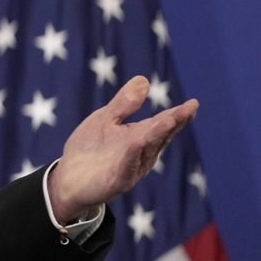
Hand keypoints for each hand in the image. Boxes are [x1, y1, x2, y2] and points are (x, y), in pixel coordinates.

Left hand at [48, 75, 197, 223]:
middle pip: (160, 135)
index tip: (193, 103)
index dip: (177, 114)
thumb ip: (123, 103)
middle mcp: (141, 152)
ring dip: (158, 134)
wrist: (67, 178)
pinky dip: (133, 154)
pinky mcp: (118, 180)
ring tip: (170, 119)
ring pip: (147, 148)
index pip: (161, 122)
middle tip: (188, 110)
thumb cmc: (89, 148)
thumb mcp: (105, 119)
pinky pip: (127, 166)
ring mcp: (132, 167)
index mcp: (140, 135)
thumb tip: (143, 80)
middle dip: (173, 122)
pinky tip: (137, 142)